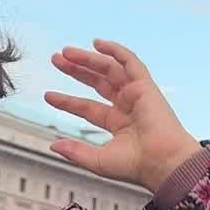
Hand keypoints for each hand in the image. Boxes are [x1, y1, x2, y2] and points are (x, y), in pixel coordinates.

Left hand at [44, 41, 200, 193]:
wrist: (162, 161)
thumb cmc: (135, 166)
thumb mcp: (98, 161)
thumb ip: (75, 152)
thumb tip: (52, 145)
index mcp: (117, 123)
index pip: (87, 107)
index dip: (66, 101)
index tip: (48, 96)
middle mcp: (126, 106)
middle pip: (97, 82)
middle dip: (76, 70)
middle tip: (55, 59)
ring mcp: (136, 94)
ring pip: (109, 69)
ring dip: (88, 58)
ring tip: (65, 52)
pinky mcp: (145, 86)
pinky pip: (130, 62)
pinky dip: (116, 51)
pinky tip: (97, 43)